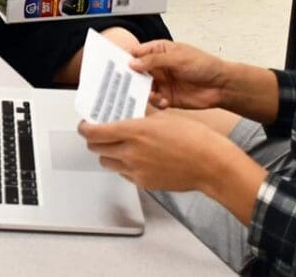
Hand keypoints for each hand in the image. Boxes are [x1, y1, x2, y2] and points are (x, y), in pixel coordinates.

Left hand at [78, 108, 240, 191]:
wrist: (210, 164)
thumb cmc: (194, 139)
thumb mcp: (164, 117)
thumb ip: (142, 115)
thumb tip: (130, 111)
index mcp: (134, 131)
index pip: (94, 132)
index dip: (85, 128)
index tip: (85, 125)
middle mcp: (131, 152)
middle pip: (96, 148)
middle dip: (95, 140)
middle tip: (101, 133)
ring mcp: (136, 170)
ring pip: (107, 163)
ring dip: (108, 154)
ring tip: (118, 146)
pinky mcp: (144, 183)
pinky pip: (124, 174)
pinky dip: (124, 166)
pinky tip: (137, 159)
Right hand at [129, 39, 228, 110]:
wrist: (221, 85)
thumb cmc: (204, 65)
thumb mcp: (178, 58)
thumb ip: (154, 61)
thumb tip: (133, 63)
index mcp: (159, 52)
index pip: (137, 53)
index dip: (126, 59)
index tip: (115, 66)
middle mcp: (158, 67)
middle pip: (137, 72)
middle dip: (131, 79)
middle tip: (124, 84)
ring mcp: (162, 83)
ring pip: (144, 88)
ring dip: (144, 92)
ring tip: (149, 94)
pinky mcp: (168, 97)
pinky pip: (155, 101)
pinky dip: (157, 102)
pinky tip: (164, 101)